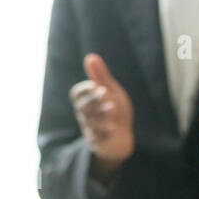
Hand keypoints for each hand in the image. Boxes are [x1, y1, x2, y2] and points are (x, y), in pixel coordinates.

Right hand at [70, 54, 133, 174]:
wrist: (122, 137)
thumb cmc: (114, 110)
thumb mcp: (110, 91)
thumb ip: (100, 76)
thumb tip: (90, 56)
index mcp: (85, 102)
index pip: (76, 95)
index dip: (84, 89)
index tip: (95, 84)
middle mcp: (85, 116)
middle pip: (82, 107)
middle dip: (93, 99)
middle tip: (105, 91)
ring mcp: (91, 130)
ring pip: (90, 122)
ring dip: (101, 114)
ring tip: (113, 107)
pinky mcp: (98, 143)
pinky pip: (96, 139)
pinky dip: (104, 133)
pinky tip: (113, 128)